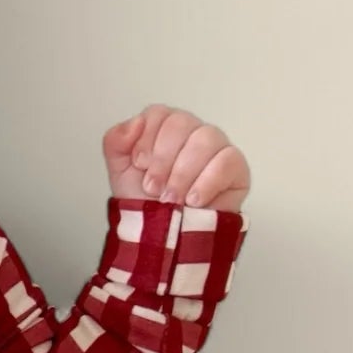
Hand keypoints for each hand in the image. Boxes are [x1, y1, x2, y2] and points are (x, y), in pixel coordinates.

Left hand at [103, 107, 250, 212]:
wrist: (164, 238)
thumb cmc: (145, 202)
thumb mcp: (120, 171)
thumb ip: (115, 141)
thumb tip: (135, 121)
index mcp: (165, 128)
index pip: (159, 114)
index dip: (147, 138)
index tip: (139, 164)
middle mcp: (193, 132)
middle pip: (181, 123)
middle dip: (162, 159)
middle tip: (153, 188)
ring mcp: (217, 147)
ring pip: (205, 139)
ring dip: (182, 173)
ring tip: (171, 199)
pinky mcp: (236, 168)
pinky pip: (227, 160)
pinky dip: (207, 181)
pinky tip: (194, 200)